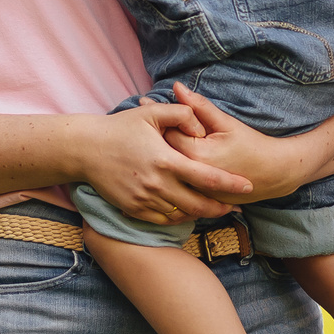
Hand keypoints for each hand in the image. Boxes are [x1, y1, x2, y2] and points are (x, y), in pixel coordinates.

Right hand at [80, 103, 249, 222]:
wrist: (86, 150)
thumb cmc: (120, 128)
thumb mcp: (151, 113)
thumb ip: (183, 114)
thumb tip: (202, 127)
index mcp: (167, 161)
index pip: (208, 178)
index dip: (231, 184)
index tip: (247, 187)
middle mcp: (158, 185)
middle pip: (198, 205)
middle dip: (219, 208)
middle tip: (232, 206)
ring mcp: (145, 200)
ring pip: (182, 215)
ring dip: (200, 214)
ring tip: (212, 208)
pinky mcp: (134, 209)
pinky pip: (163, 220)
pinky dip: (178, 218)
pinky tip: (186, 211)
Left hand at [160, 84, 313, 202]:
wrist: (273, 174)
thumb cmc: (252, 145)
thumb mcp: (226, 123)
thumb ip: (200, 106)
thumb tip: (177, 87)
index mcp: (197, 155)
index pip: (167, 131)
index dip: (157, 115)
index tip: (145, 102)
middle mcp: (191, 175)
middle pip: (161, 151)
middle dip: (152, 133)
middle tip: (140, 115)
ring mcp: (194, 190)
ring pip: (167, 168)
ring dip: (157, 152)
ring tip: (146, 135)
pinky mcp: (198, 198)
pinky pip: (176, 182)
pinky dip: (168, 169)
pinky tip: (161, 158)